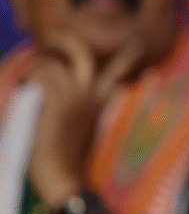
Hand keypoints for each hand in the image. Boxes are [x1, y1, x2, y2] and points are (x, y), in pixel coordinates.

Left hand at [26, 31, 142, 213]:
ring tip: (30, 77)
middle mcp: (90, 94)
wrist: (64, 177)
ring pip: (52, 61)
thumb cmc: (70, 160)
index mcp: (101, 102)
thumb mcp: (84, 131)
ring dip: (37, 66)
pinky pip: (39, 74)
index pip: (118, 73)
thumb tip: (79, 93)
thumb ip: (85, 108)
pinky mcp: (56, 98)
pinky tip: (25, 93)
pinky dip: (29, 80)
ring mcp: (74, 94)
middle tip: (53, 36)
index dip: (129, 57)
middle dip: (65, 39)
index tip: (138, 44)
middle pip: (82, 52)